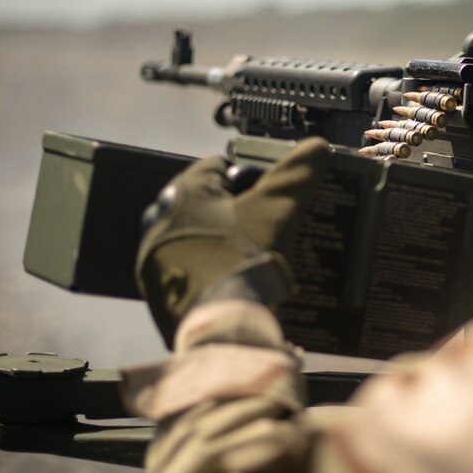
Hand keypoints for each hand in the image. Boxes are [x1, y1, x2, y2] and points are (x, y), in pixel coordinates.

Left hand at [135, 138, 329, 346]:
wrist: (221, 326)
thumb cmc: (243, 260)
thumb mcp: (277, 210)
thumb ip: (297, 174)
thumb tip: (317, 147)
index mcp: (182, 191)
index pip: (220, 167)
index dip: (251, 178)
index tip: (269, 198)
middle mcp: (160, 220)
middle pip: (209, 204)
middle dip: (236, 213)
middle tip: (266, 231)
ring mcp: (155, 259)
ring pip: (199, 237)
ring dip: (223, 243)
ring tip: (254, 259)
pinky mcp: (159, 292)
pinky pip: (191, 270)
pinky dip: (212, 271)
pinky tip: (235, 281)